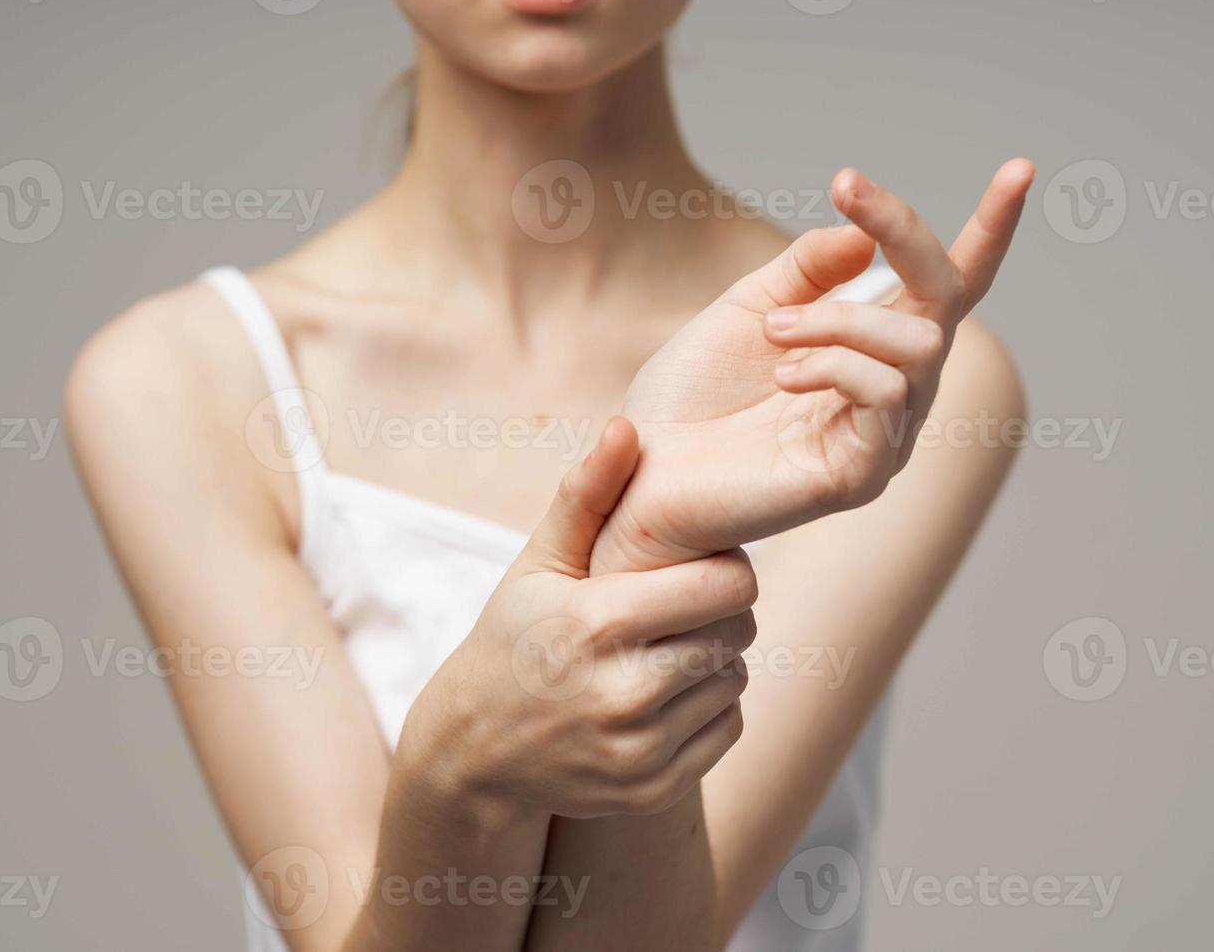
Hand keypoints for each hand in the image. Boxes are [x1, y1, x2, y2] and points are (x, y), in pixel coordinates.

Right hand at [399, 419, 755, 819]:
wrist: (475, 751)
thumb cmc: (514, 637)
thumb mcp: (539, 562)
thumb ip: (586, 494)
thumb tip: (626, 425)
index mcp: (596, 624)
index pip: (726, 586)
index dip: (726, 567)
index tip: (700, 564)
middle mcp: (621, 694)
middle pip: (738, 631)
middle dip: (722, 610)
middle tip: (685, 603)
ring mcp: (638, 750)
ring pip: (736, 679)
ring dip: (717, 657)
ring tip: (669, 645)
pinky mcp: (653, 788)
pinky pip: (727, 728)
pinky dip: (711, 705)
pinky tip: (667, 690)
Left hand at [590, 160, 1036, 572]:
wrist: (643, 472)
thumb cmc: (691, 399)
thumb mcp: (748, 308)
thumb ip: (807, 270)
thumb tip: (866, 236)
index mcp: (871, 350)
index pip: (947, 286)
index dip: (989, 230)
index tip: (1020, 168)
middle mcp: (894, 392)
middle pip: (946, 296)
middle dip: (905, 230)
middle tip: (846, 186)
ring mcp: (884, 437)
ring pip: (917, 343)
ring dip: (839, 317)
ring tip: (772, 334)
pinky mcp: (863, 476)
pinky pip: (886, 395)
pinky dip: (834, 366)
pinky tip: (784, 377)